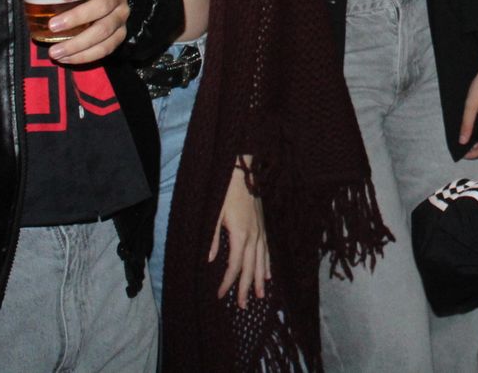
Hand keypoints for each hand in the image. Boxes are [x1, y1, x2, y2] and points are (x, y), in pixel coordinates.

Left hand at [8, 0, 128, 63]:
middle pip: (105, 5)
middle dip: (78, 17)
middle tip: (53, 26)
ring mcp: (122, 15)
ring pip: (106, 30)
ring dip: (80, 43)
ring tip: (55, 52)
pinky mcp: (120, 34)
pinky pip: (107, 47)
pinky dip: (86, 55)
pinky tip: (66, 59)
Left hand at [209, 162, 270, 307]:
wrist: (242, 172)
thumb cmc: (225, 192)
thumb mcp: (214, 215)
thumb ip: (213, 239)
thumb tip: (209, 260)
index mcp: (241, 235)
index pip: (234, 266)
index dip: (228, 282)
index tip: (220, 295)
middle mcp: (254, 236)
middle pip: (250, 268)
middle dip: (246, 288)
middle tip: (242, 306)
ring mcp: (261, 232)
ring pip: (262, 261)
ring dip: (260, 280)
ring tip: (260, 296)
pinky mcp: (263, 227)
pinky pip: (267, 251)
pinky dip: (268, 264)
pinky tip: (268, 274)